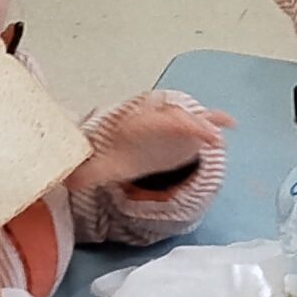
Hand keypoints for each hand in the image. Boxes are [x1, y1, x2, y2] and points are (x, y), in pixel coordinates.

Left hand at [71, 90, 232, 195]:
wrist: (125, 137)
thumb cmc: (116, 152)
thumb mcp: (99, 163)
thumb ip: (84, 173)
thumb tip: (66, 181)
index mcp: (133, 124)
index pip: (149, 121)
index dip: (165, 123)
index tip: (179, 128)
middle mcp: (154, 117)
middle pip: (173, 116)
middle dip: (189, 123)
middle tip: (206, 137)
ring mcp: (171, 120)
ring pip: (189, 115)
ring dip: (204, 122)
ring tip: (218, 137)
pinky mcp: (185, 127)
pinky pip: (201, 119)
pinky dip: (215, 120)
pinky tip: (230, 124)